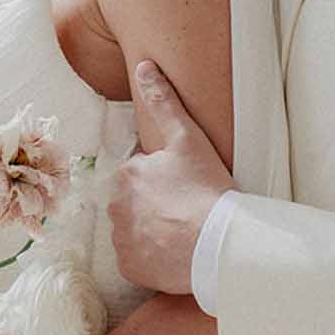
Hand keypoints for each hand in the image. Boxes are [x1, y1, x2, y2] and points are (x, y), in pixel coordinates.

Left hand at [109, 60, 233, 296]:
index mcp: (127, 175)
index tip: (187, 190)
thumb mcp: (188, 138)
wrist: (219, 242)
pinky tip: (176, 254)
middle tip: (187, 211)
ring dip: (153, 233)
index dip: (166, 182)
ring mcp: (121, 240)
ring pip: (135, 232)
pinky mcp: (131, 268)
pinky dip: (152, 259)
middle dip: (155, 207)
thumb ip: (164, 102)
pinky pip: (138, 261)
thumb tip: (145, 66)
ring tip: (184, 233)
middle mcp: (115, 207)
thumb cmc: (206, 188)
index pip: (142, 177)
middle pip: (136, 205)